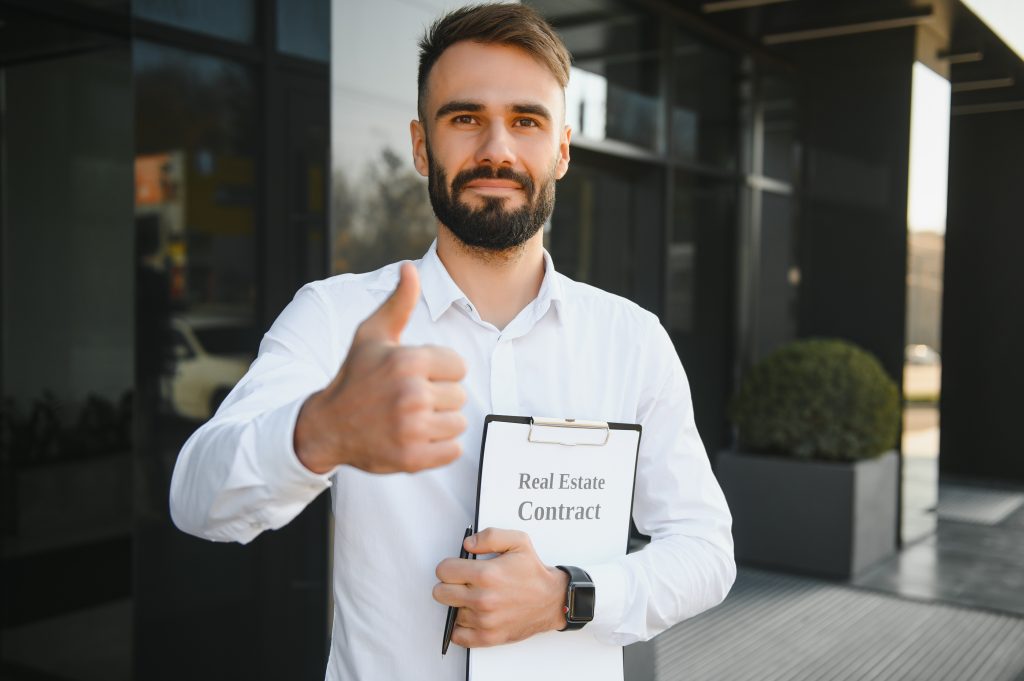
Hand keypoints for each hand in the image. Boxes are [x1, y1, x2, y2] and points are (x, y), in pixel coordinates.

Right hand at [294, 262, 467, 473]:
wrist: (327, 426)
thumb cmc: (355, 377)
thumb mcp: (371, 335)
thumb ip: (398, 303)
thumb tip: (410, 268)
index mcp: (408, 362)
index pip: (459, 366)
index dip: (440, 370)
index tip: (416, 375)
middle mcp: (411, 395)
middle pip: (460, 395)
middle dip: (439, 397)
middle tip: (409, 399)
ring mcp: (412, 429)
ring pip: (458, 422)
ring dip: (440, 422)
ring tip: (411, 418)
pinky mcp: (413, 458)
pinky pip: (453, 450)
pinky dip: (439, 447)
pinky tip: (415, 437)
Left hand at [433, 528, 567, 647]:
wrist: (552, 601)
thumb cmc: (534, 573)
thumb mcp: (518, 542)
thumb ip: (490, 537)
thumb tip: (468, 544)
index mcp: (487, 574)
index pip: (443, 571)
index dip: (449, 566)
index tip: (457, 568)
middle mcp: (483, 599)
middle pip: (440, 593)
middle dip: (448, 584)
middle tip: (463, 583)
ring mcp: (484, 620)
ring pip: (450, 612)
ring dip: (459, 605)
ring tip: (475, 598)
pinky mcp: (488, 637)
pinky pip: (458, 636)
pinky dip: (461, 627)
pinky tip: (472, 615)